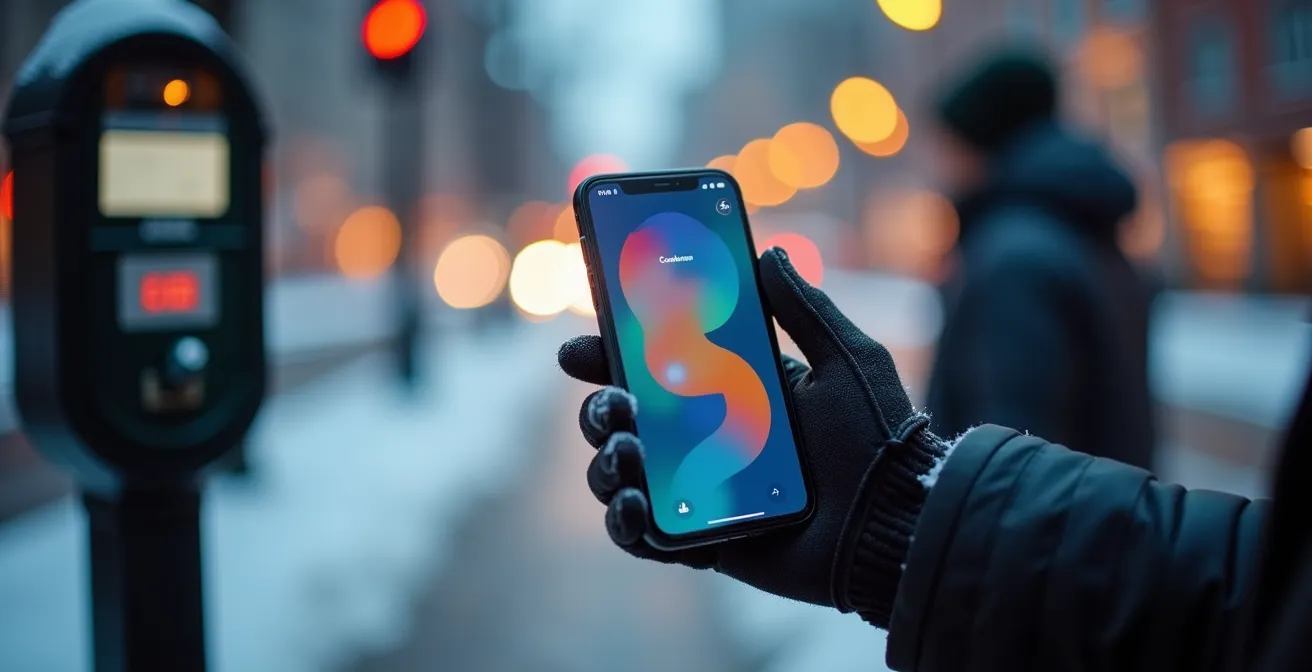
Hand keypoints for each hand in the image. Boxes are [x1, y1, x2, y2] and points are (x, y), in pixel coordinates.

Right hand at [557, 247, 943, 611]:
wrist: (895, 520)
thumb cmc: (878, 440)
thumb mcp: (846, 359)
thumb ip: (804, 308)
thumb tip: (769, 252)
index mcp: (732, 392)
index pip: (655, 366)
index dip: (610, 355)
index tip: (582, 347)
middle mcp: (705, 440)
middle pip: (622, 420)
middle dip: (598, 409)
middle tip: (614, 406)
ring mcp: (697, 492)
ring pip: (620, 475)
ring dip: (605, 463)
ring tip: (627, 454)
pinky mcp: (701, 542)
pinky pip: (642, 536)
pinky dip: (624, 522)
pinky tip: (634, 505)